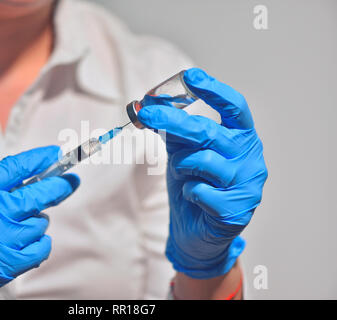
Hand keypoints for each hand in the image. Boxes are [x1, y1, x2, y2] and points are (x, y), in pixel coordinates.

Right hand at [0, 146, 79, 298]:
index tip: (54, 154)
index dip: (38, 158)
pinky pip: (41, 248)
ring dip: (36, 223)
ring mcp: (2, 240)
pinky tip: (28, 244)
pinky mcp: (7, 265)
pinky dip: (39, 245)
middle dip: (60, 186)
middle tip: (71, 181)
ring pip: (40, 223)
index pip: (15, 168)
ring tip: (16, 229)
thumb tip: (28, 187)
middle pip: (40, 193)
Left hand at [137, 68, 267, 278]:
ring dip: (182, 166)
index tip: (190, 76)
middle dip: (174, 121)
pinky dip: (188, 191)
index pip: (235, 107)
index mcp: (242, 139)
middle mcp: (251, 158)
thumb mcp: (184, 153)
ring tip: (183, 175)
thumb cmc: (194, 186)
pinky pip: (199, 190)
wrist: (198, 233)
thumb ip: (174, 131)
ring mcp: (248, 185)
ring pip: (202, 161)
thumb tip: (149, 106)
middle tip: (147, 113)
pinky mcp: (236, 210)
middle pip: (210, 131)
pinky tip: (194, 198)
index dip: (214, 90)